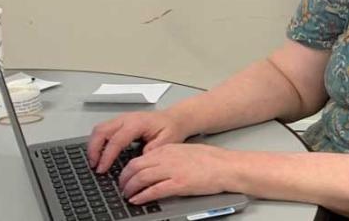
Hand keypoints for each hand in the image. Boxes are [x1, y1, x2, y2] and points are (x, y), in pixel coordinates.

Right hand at [87, 111, 191, 172]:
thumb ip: (151, 151)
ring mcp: (122, 119)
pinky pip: (103, 129)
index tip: (102, 169)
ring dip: (93, 145)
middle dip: (94, 149)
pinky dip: (97, 141)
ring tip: (94, 161)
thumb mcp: (167, 142)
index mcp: (137, 123)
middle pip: (101, 131)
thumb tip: (137, 161)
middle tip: (94, 166)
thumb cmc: (171, 128)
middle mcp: (126, 118)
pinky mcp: (120, 122)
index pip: (116, 140)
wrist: (175, 118)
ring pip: (99, 129)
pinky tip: (99, 153)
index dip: (107, 156)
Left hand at [118, 144, 236, 204]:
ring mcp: (172, 170)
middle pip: (135, 167)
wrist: (227, 166)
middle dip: (124, 179)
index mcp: (168, 149)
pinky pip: (153, 190)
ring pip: (140, 178)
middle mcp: (167, 158)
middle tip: (121, 188)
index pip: (139, 158)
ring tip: (127, 196)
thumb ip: (169, 157)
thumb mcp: (185, 152)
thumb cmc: (212, 160)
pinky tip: (137, 200)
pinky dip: (142, 196)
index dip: (127, 170)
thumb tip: (155, 167)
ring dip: (130, 189)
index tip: (125, 177)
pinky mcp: (179, 184)